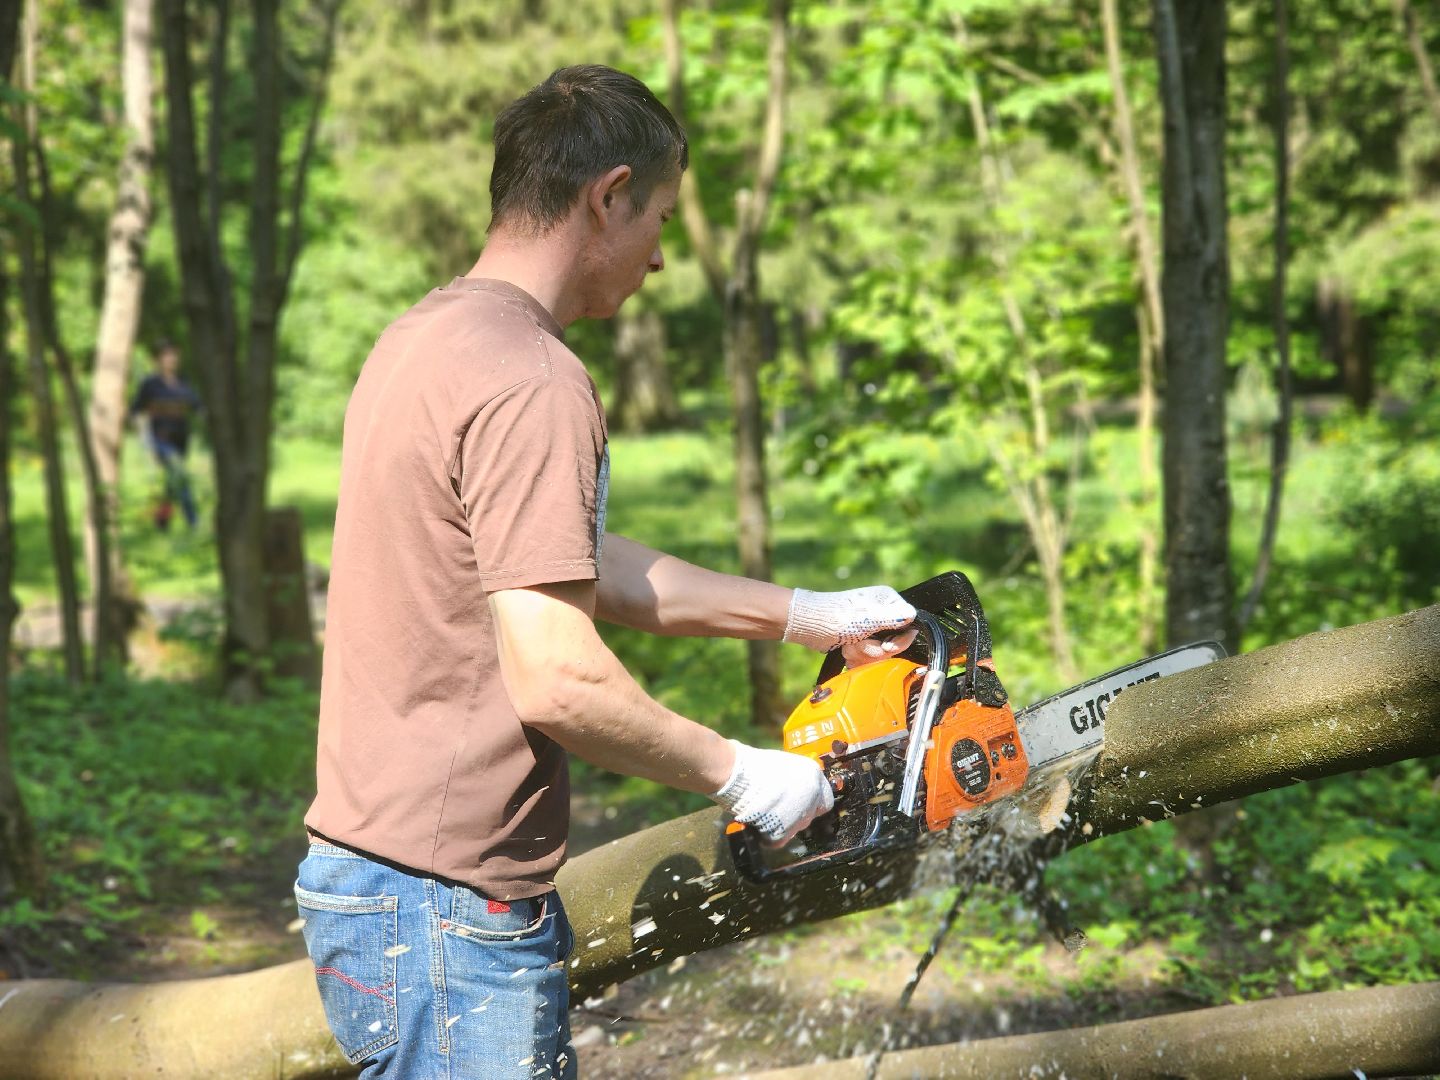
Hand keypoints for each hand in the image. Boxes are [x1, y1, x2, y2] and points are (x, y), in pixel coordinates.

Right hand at [711, 739, 834, 845]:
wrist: (737, 774)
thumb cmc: (755, 765)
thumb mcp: (785, 766)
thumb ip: (796, 779)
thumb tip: (795, 790)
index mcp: (814, 775)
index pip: (824, 800)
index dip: (811, 803)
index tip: (799, 804)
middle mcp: (812, 796)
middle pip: (809, 815)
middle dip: (795, 814)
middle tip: (776, 809)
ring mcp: (800, 815)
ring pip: (794, 828)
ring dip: (782, 825)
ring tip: (763, 814)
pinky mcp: (785, 831)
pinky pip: (779, 839)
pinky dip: (768, 836)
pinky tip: (758, 825)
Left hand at [783, 585, 915, 651]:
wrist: (810, 626)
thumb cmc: (837, 617)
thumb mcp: (868, 618)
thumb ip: (893, 617)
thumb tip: (914, 615)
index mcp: (888, 602)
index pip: (908, 627)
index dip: (897, 641)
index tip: (884, 645)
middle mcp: (882, 614)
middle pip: (894, 644)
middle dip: (874, 649)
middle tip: (858, 642)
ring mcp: (871, 628)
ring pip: (879, 653)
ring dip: (862, 653)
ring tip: (848, 645)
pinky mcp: (861, 640)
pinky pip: (868, 657)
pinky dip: (856, 657)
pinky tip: (846, 650)